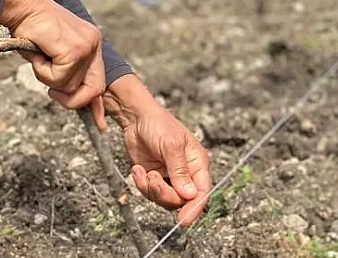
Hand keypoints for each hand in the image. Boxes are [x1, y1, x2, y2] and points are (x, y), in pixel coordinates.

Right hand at [0, 0, 107, 128]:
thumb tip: (65, 94)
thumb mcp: (51, 54)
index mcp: (91, 42)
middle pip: (94, 88)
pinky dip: (43, 71)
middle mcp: (94, 43)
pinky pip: (59, 78)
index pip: (99, 79)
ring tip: (40, 55)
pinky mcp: (75, 50)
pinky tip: (39, 53)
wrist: (20, 7)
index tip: (98, 123)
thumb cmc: (29, 28)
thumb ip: (63, 71)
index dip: (97, 104)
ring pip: (71, 85)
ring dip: (48, 77)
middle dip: (72, 99)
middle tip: (52, 93)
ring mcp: (87, 46)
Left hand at [106, 77, 211, 225]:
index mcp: (197, 163)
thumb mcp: (171, 145)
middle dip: (165, 194)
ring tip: (146, 172)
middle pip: (181, 200)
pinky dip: (141, 183)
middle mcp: (185, 173)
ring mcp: (168, 177)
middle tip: (154, 179)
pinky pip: (149, 192)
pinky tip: (137, 169)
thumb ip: (179, 171)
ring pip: (164, 199)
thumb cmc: (158, 124)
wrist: (136, 118)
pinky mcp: (153, 178)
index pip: (202, 192)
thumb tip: (190, 194)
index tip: (184, 220)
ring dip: (152, 188)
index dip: (195, 208)